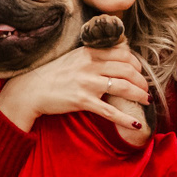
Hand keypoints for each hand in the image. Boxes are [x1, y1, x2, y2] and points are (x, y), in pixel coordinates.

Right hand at [0, 46, 149, 131]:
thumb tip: (117, 54)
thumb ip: (94, 54)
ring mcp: (87, 83)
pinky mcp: (83, 101)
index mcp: (89, 52)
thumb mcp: (74, 57)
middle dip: (141, 80)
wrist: (31, 89)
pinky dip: (126, 119)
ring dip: (139, 95)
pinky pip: (110, 111)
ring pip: (123, 87)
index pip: (122, 52)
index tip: (139, 71)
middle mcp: (90, 65)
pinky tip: (136, 124)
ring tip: (146, 101)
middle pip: (127, 69)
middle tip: (146, 89)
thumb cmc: (53, 74)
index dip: (136, 62)